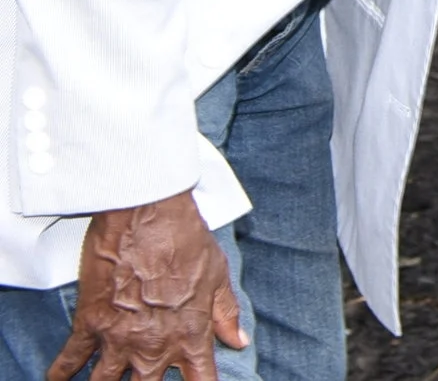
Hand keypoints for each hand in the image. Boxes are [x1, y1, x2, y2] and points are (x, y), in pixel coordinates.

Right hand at [50, 191, 245, 380]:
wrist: (147, 216)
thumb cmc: (187, 241)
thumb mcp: (218, 277)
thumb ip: (226, 314)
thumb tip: (239, 341)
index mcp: (191, 335)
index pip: (201, 379)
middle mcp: (153, 345)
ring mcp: (119, 337)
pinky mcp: (89, 322)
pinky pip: (71, 358)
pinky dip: (61, 372)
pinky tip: (56, 380)